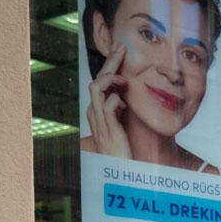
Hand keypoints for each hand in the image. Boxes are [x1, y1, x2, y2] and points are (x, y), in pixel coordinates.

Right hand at [87, 44, 131, 158]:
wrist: (119, 173)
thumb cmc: (123, 151)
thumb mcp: (123, 126)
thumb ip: (121, 111)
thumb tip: (125, 97)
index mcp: (99, 111)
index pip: (102, 82)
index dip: (110, 66)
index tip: (122, 52)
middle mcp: (95, 113)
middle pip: (97, 80)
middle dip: (109, 62)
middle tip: (121, 48)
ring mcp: (99, 121)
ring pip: (96, 88)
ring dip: (110, 79)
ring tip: (124, 79)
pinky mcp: (108, 130)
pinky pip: (107, 106)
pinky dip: (115, 99)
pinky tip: (124, 102)